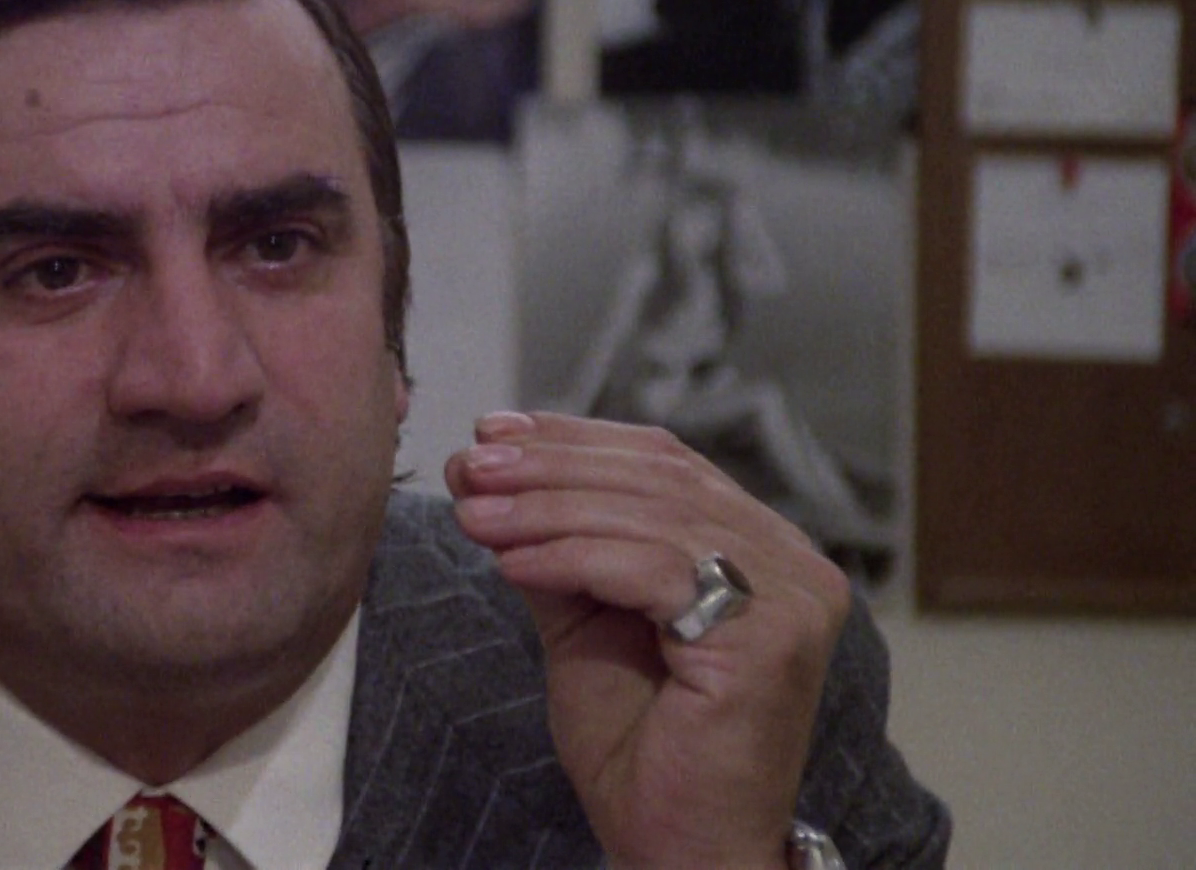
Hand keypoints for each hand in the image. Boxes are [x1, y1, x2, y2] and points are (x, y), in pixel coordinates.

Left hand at [446, 411, 849, 868]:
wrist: (678, 847)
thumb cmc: (640, 747)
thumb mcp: (584, 623)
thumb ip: (555, 547)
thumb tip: (483, 469)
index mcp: (761, 547)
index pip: (665, 462)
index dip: (575, 440)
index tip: (490, 434)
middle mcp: (793, 563)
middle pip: (657, 479)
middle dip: (550, 467)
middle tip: (471, 466)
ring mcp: (793, 597)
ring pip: (649, 518)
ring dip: (545, 509)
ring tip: (472, 511)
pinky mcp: (770, 638)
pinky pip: (651, 571)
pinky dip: (571, 558)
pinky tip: (508, 563)